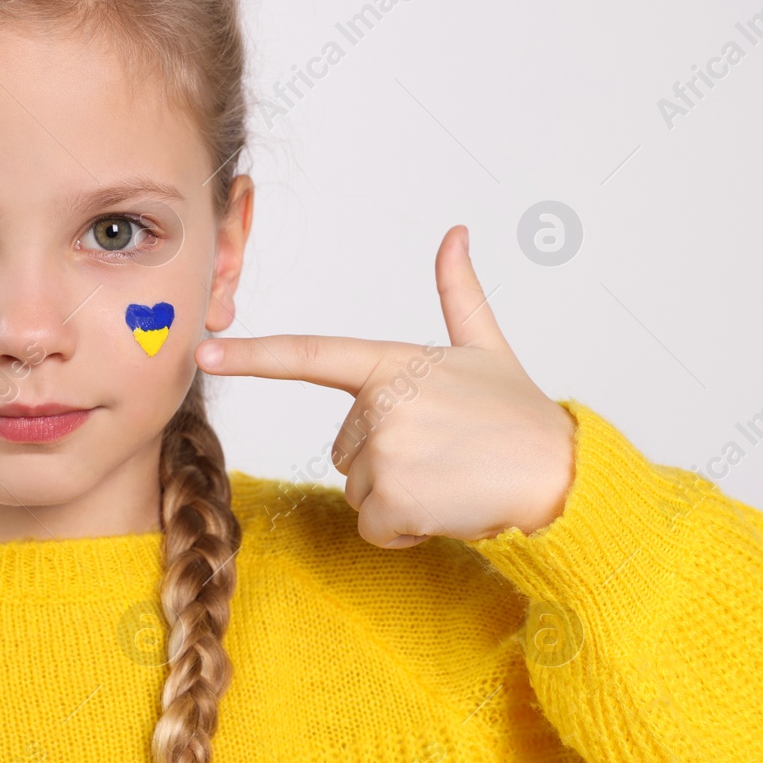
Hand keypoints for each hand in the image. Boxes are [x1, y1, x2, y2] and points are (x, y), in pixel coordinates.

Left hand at [194, 225, 575, 547]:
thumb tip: (456, 233)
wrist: (559, 473)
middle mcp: (382, 402)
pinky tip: (446, 508)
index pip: (312, 354)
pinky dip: (405, 529)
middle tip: (445, 454)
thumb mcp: (486, 347)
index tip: (204, 351)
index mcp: (394, 362)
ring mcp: (385, 450)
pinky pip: (372, 526)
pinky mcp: (392, 499)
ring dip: (399, 498)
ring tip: (450, 479)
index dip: (255, 354)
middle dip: (387, 462)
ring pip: (358, 490)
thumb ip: (458, 292)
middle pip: (344, 450)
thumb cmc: (521, 414)